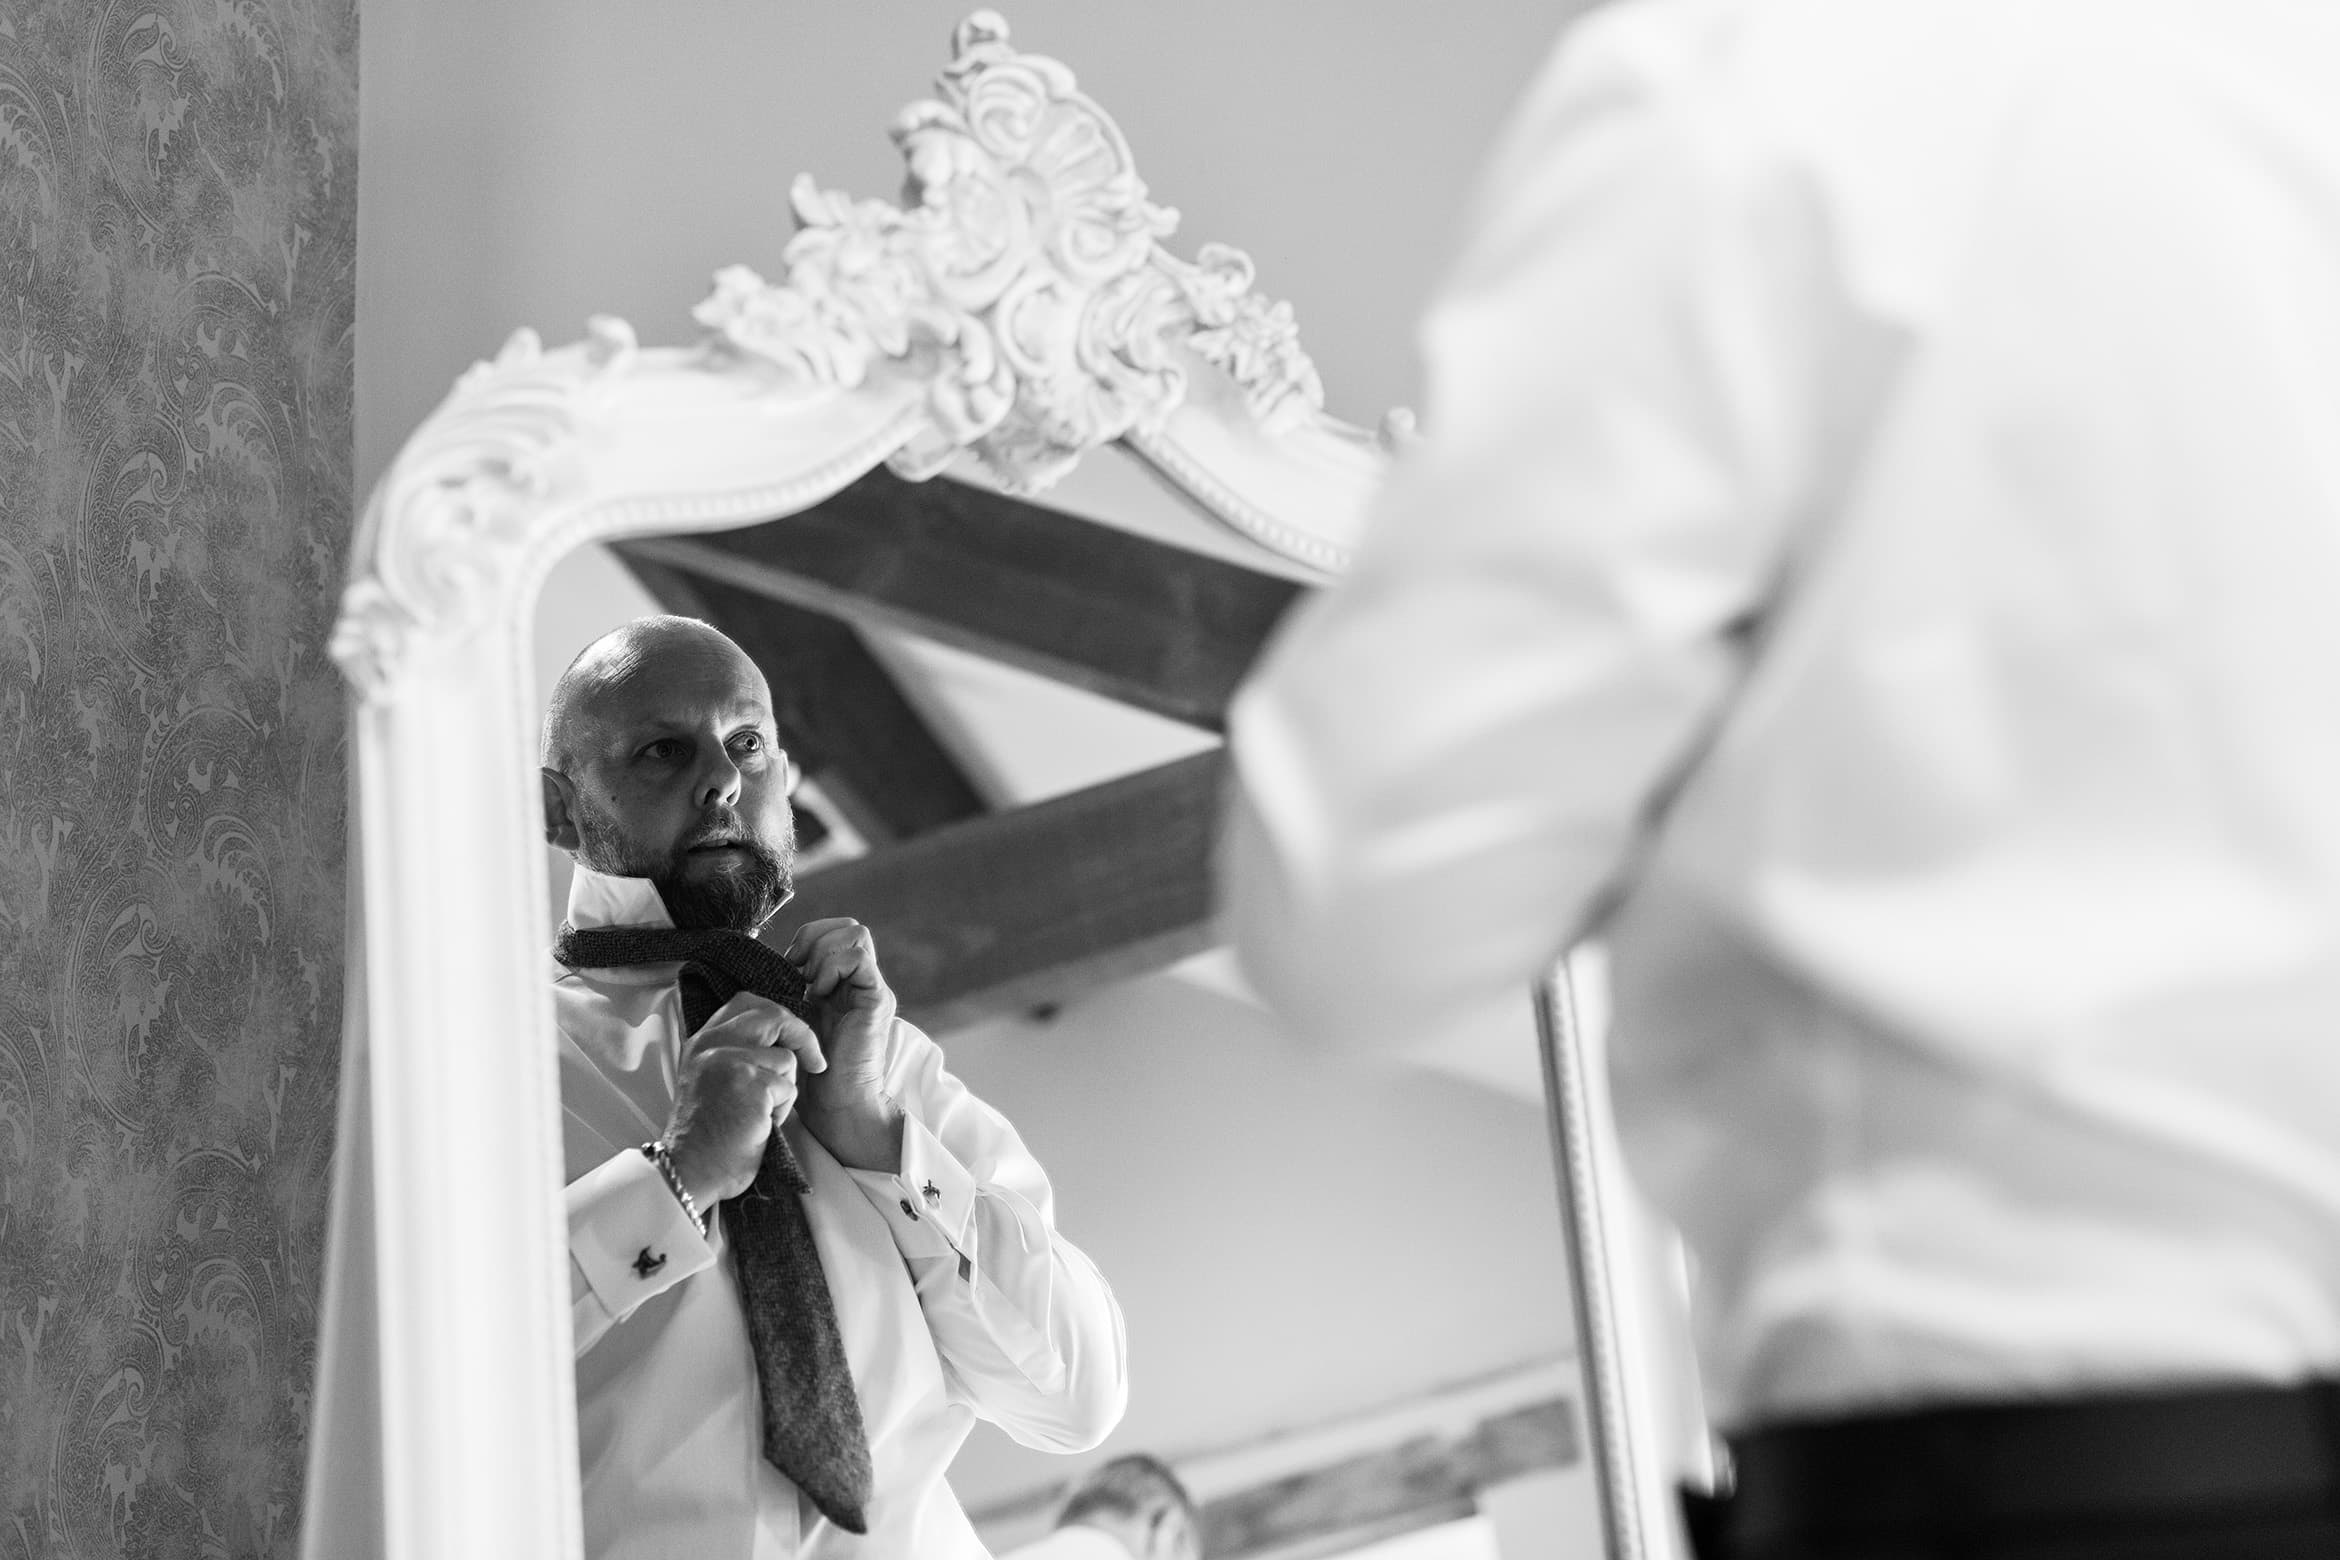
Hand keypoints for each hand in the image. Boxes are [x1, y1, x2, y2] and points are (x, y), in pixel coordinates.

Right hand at [663, 992, 826, 1205]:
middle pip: (774, 1016)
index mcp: (702, 1041)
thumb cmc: (707, 1132)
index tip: (789, 1036)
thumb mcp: (708, 1079)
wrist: (691, 1169)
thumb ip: (732, 1051)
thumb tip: (778, 1034)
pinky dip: (783, 1111)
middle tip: (814, 1062)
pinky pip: (789, 1088)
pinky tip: (760, 1126)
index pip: (746, 1001)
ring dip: (785, 1089)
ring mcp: (731, 1061)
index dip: (776, 1013)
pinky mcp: (751, 1083)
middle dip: (802, 1037)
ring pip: (787, 1058)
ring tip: (761, 1113)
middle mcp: (713, 1044)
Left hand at [782, 918, 904, 1170]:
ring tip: (813, 986)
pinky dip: (833, 968)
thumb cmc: (810, 1072)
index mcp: (841, 983)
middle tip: (800, 974)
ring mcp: (870, 988)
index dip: (807, 938)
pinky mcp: (877, 999)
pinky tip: (821, 994)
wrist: (835, 1104)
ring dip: (824, 954)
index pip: (832, 931)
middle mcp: (860, 981)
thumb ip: (793, 990)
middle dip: (815, 940)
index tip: (789, 967)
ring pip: (855, 934)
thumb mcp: (794, 1019)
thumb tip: (779, 962)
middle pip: (847, 926)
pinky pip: (858, 958)